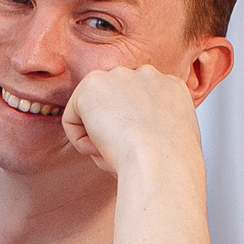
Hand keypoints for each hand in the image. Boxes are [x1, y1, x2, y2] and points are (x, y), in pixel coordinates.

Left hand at [59, 64, 202, 178]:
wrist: (161, 164)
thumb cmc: (170, 169)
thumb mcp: (172, 145)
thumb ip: (156, 130)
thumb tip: (128, 138)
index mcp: (172, 87)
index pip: (141, 105)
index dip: (135, 133)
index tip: (140, 154)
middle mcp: (147, 74)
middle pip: (116, 105)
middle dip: (114, 130)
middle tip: (125, 157)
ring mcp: (119, 75)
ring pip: (93, 112)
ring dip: (98, 137)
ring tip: (113, 156)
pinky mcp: (91, 85)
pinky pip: (71, 119)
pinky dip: (79, 142)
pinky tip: (99, 151)